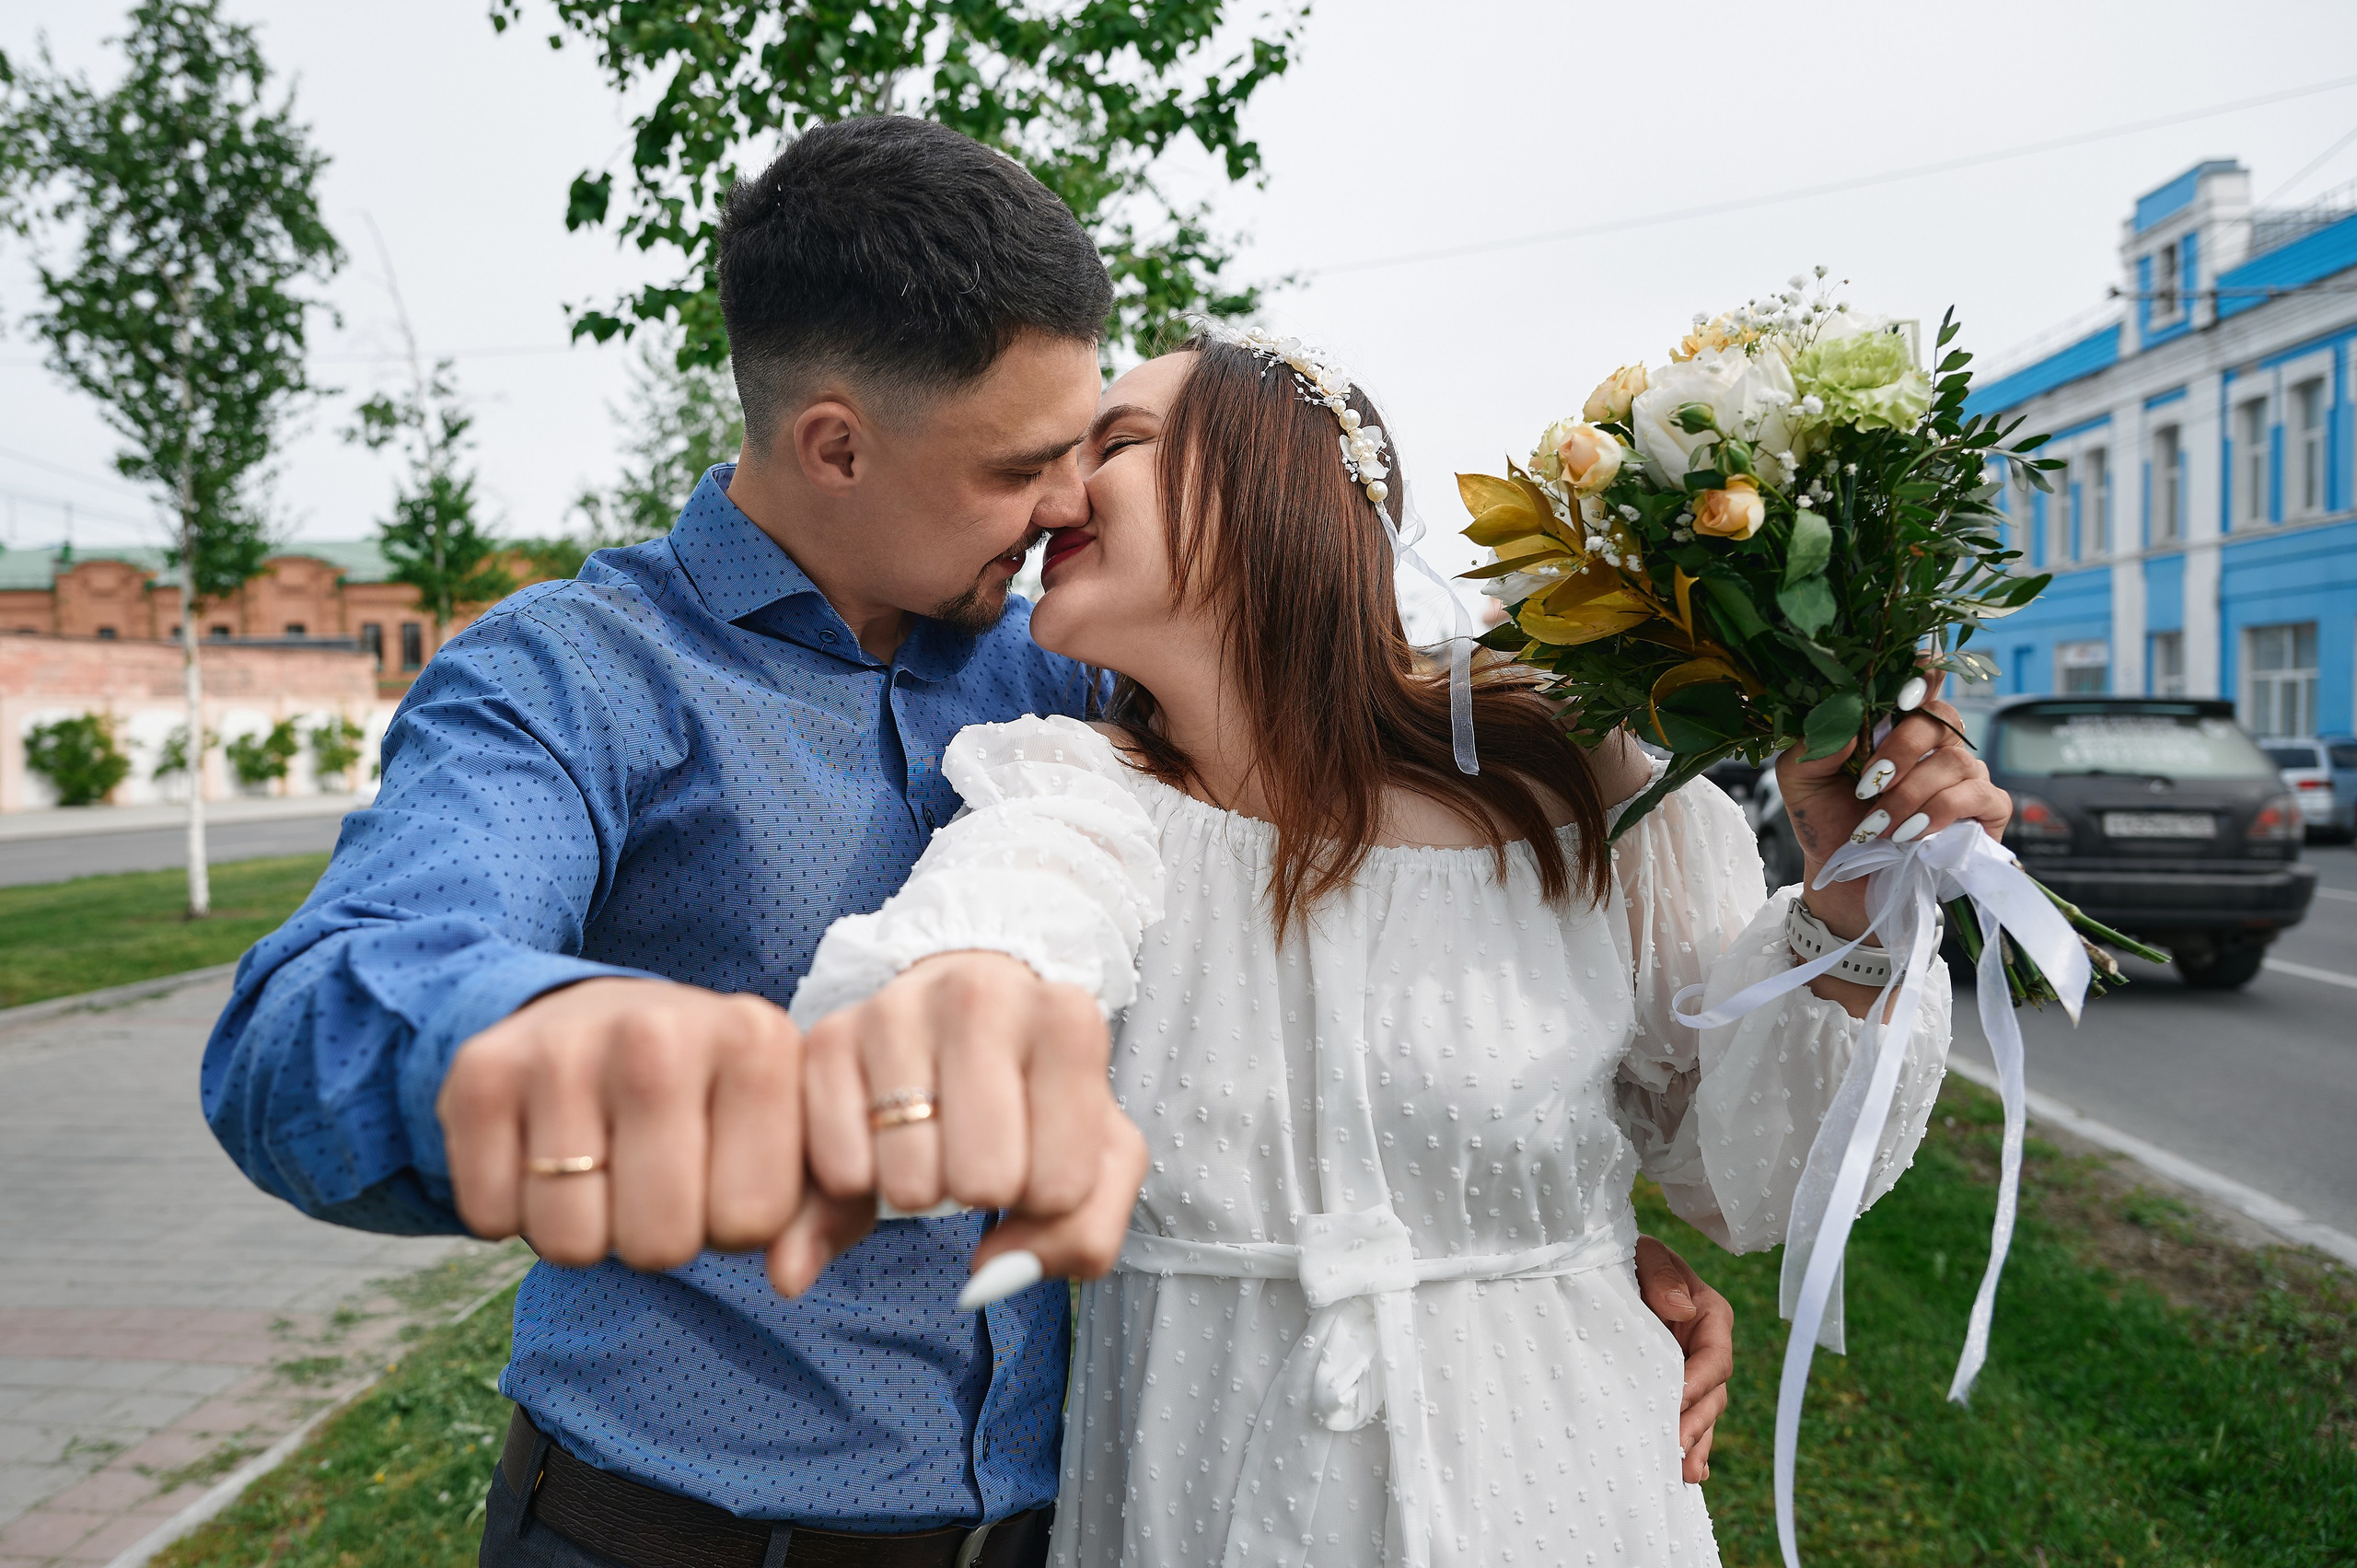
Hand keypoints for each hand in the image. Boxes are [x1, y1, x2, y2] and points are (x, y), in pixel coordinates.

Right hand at [437, 977, 806, 1284]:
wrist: (605, 1016)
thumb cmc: (716, 1101)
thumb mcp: (793, 1138)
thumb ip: (826, 1213)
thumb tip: (788, 1277)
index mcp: (755, 1041)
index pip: (752, 1222)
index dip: (735, 1225)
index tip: (723, 1175)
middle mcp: (661, 1030)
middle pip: (660, 1243)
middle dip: (660, 1238)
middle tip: (655, 1182)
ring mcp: (564, 1046)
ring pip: (570, 1242)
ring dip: (585, 1233)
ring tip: (603, 1170)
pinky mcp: (482, 1070)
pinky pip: (490, 1219)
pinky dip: (513, 1214)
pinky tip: (541, 1157)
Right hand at [786, 952, 1148, 1298]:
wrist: (968, 1010)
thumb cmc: (1038, 1091)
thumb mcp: (1098, 1156)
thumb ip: (1082, 1236)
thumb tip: (987, 1276)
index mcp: (1066, 1018)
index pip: (1060, 1188)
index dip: (1048, 1198)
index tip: (1039, 1151)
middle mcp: (980, 996)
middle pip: (983, 1184)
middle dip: (982, 1194)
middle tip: (981, 1152)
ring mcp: (896, 1009)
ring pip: (909, 1183)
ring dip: (921, 1189)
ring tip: (935, 1140)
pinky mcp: (828, 1035)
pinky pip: (839, 1171)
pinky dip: (860, 1181)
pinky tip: (883, 1138)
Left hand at [1635, 1235, 1732, 1484]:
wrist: (1611, 1269)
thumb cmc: (1632, 1257)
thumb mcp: (1646, 1253)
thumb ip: (1662, 1274)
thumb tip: (1681, 1308)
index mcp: (1710, 1317)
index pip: (1715, 1358)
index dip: (1698, 1383)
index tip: (1675, 1402)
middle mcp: (1706, 1350)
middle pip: (1712, 1395)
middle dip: (1696, 1424)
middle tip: (1674, 1449)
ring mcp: (1691, 1373)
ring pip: (1702, 1414)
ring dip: (1695, 1444)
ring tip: (1685, 1474)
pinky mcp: (1674, 1388)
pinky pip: (1687, 1420)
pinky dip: (1690, 1446)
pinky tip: (1688, 1473)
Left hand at [1775, 673, 2011, 939]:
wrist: (1847, 878)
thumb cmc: (1828, 820)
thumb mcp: (1801, 780)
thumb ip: (1813, 746)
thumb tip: (1849, 725)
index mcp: (1896, 723)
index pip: (1921, 682)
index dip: (1920, 675)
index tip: (1903, 688)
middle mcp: (1937, 742)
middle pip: (1938, 719)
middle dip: (1899, 752)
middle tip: (1868, 787)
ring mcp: (1966, 773)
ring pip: (1953, 762)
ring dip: (1909, 796)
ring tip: (1878, 826)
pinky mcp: (1987, 808)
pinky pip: (1979, 796)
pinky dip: (1940, 813)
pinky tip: (1912, 835)